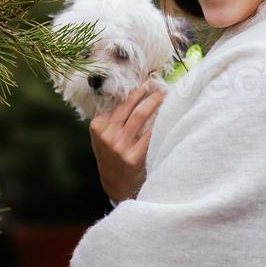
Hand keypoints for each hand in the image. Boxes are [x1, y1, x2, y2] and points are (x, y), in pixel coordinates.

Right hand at [89, 81, 165, 204]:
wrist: (116, 185)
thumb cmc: (112, 157)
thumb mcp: (102, 138)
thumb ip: (111, 119)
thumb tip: (131, 93)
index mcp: (97, 126)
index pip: (117, 103)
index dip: (132, 91)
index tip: (144, 82)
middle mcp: (107, 135)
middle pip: (129, 106)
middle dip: (144, 91)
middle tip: (157, 83)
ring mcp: (119, 146)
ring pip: (140, 115)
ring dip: (154, 101)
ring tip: (163, 94)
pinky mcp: (133, 157)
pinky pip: (150, 133)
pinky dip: (160, 121)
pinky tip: (167, 114)